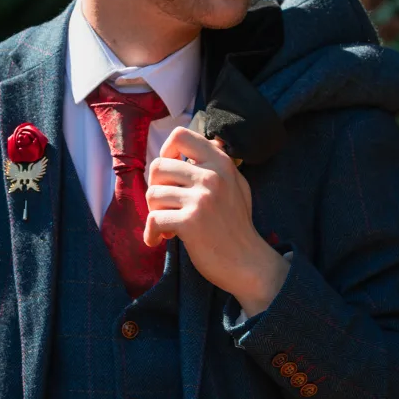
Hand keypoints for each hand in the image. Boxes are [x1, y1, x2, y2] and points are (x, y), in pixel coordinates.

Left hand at [143, 126, 280, 298]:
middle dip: (155, 188)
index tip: (169, 173)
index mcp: (221, 162)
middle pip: (158, 166)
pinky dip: (151, 233)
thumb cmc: (237, 224)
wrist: (247, 262)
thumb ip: (220, 163)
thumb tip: (207, 142)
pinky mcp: (190, 222)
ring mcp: (201, 199)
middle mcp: (212, 176)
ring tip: (168, 225)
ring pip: (152, 194)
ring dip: (154, 212)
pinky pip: (153, 219)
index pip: (180, 135)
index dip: (166, 151)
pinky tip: (159, 239)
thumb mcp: (237, 184)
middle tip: (165, 206)